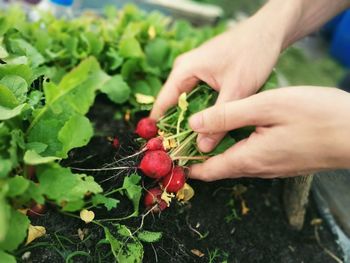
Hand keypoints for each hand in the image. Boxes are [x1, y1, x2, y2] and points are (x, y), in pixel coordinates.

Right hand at [151, 14, 283, 151]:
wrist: (269, 32)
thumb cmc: (252, 54)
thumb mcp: (236, 91)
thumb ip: (219, 121)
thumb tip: (202, 147)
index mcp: (184, 70)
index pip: (162, 103)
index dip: (159, 126)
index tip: (160, 147)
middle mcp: (185, 70)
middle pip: (173, 104)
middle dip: (177, 127)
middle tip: (181, 151)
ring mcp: (195, 71)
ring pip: (187, 102)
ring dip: (192, 120)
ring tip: (194, 144)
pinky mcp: (206, 74)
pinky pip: (197, 97)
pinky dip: (202, 111)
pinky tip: (209, 126)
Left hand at [188, 87, 349, 180]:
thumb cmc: (316, 116)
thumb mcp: (266, 106)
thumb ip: (227, 115)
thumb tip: (194, 123)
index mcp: (249, 158)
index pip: (208, 172)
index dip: (187, 166)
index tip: (171, 156)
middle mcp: (258, 169)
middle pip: (219, 169)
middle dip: (199, 157)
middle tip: (183, 140)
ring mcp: (272, 167)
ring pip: (235, 162)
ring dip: (217, 151)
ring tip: (203, 132)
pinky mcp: (282, 161)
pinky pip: (251, 157)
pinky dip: (235, 147)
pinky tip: (235, 130)